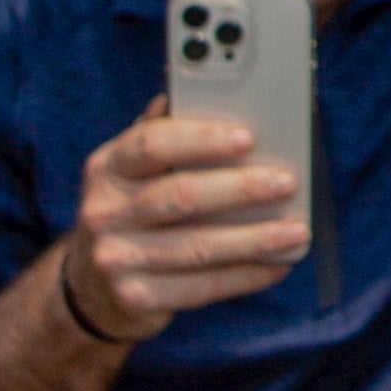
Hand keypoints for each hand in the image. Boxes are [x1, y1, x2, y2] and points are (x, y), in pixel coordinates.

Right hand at [69, 108, 311, 336]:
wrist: (93, 286)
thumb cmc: (133, 211)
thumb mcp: (135, 171)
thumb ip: (165, 134)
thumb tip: (203, 92)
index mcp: (107, 168)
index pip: (151, 144)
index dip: (202, 139)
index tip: (249, 137)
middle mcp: (104, 212)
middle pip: (180, 196)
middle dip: (240, 189)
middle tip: (287, 182)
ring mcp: (115, 259)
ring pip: (197, 247)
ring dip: (254, 238)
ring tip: (297, 230)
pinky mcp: (135, 298)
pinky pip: (200, 288)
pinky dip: (244, 276)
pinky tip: (277, 264)